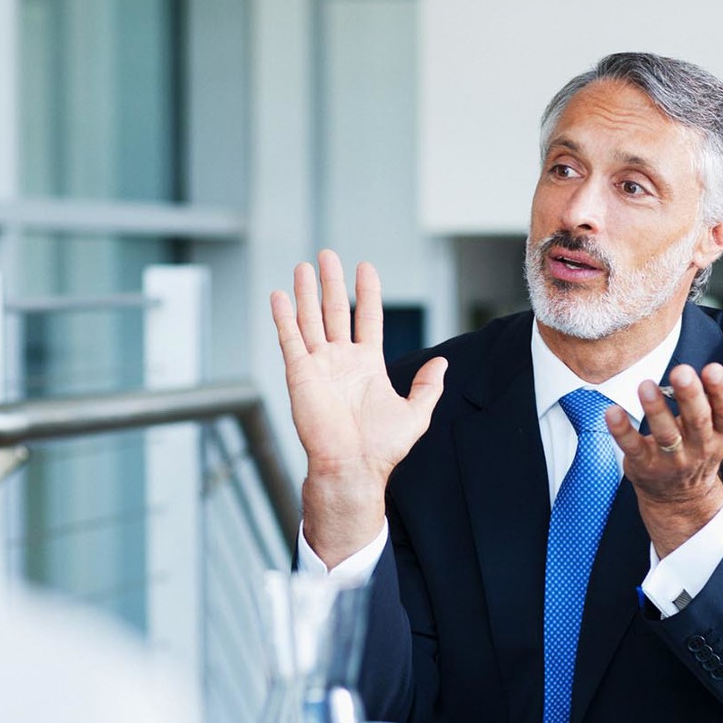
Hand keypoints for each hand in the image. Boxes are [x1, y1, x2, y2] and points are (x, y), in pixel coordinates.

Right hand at [270, 250, 446, 567]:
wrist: (353, 467)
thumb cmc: (381, 448)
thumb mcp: (415, 413)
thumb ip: (427, 387)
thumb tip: (442, 363)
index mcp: (367, 365)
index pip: (367, 318)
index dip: (367, 293)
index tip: (366, 267)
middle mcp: (341, 360)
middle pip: (334, 311)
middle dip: (331, 283)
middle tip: (328, 255)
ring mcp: (319, 365)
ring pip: (310, 319)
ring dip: (306, 292)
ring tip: (304, 265)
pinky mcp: (300, 374)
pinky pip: (290, 340)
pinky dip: (284, 317)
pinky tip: (279, 296)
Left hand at [605, 363, 722, 556]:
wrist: (682, 496)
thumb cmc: (703, 448)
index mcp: (722, 435)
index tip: (715, 369)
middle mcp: (699, 448)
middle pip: (698, 421)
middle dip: (691, 395)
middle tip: (682, 372)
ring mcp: (671, 458)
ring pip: (666, 434)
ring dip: (656, 409)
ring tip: (646, 386)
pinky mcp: (645, 464)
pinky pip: (633, 446)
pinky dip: (622, 429)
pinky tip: (613, 412)